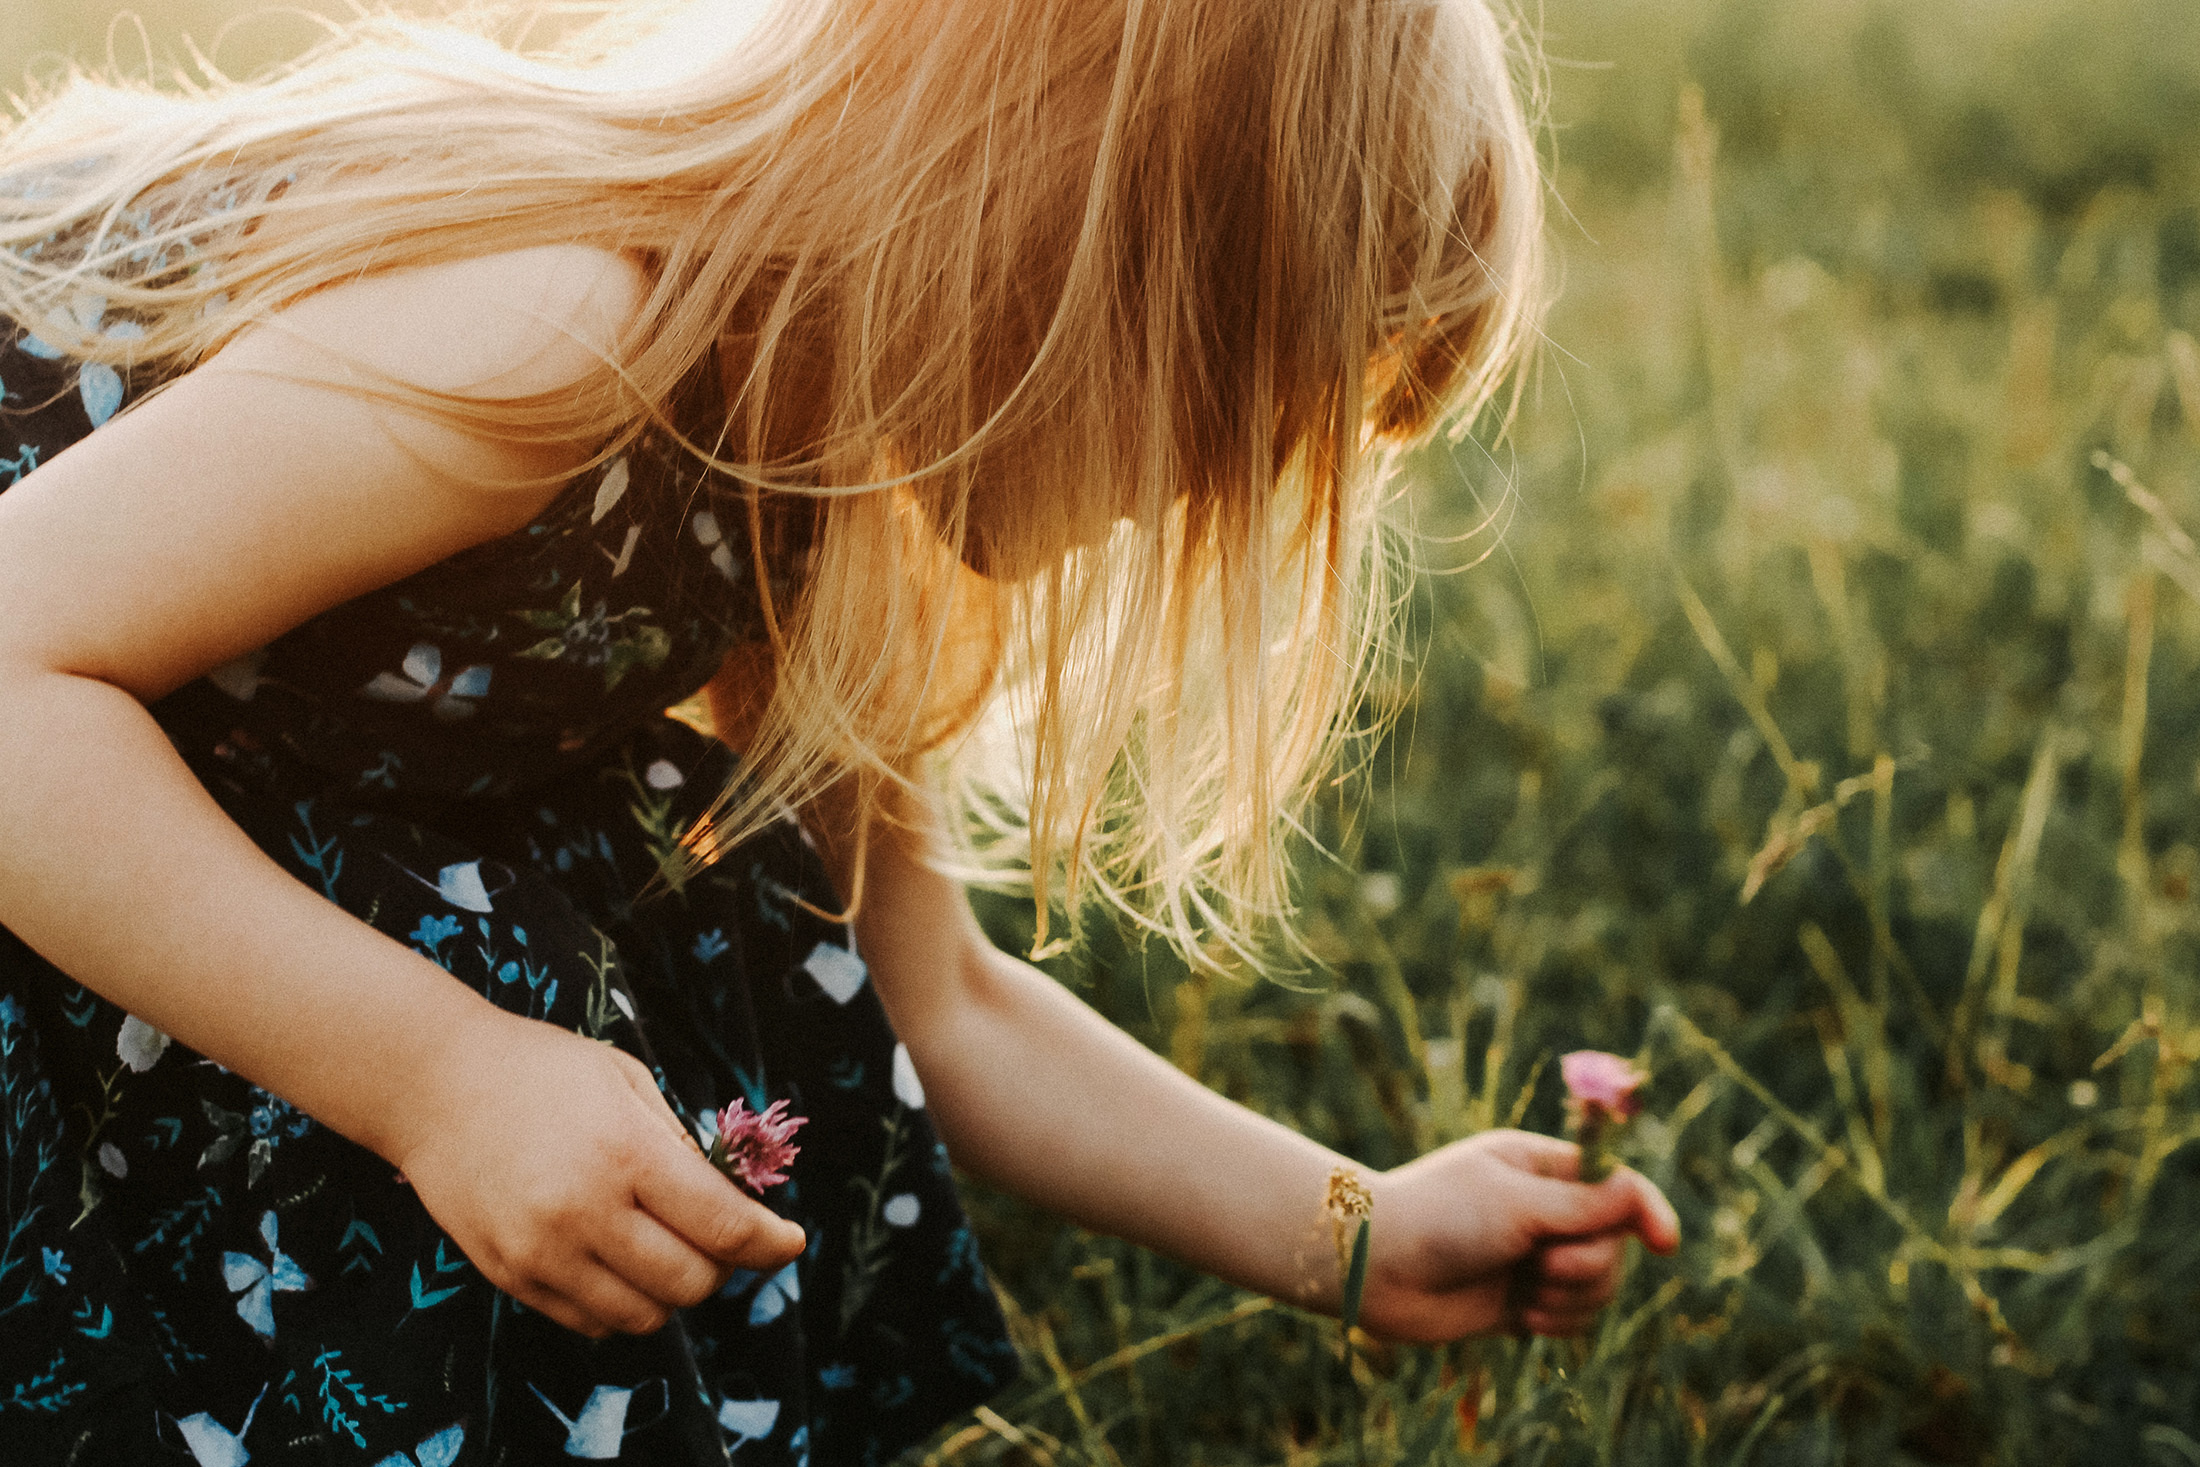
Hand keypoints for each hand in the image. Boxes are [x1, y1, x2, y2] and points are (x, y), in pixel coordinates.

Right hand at [385, 1007, 806, 1337]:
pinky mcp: (510, 1276)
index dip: (771, 1244)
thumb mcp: (627, 1080)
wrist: (435, 1084)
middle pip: (691, 1283)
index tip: (791, 1243)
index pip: (724, 1226)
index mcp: (625, 1153)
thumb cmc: (544, 1071)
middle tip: (717, 1236)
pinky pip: (589, 1323)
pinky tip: (616, 1260)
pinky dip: (619, 1304)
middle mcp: (584, 1211)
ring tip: (664, 1247)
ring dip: (670, 1292)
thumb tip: (735, 1202)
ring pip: (642, 1317)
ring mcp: (542, 1252)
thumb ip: (680, 1145)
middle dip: (722, 1267)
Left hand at [1358, 1129, 1678, 1342]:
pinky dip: (1554, 1320)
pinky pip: (1571, 1316)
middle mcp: (1540, 1209)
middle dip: (1589, 1262)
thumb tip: (1643, 1198)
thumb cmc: (1440, 1218)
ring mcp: (1531, 1256)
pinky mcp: (1521, 1300)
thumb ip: (1585, 1204)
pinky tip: (1518, 1316)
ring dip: (1570, 1295)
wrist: (1377, 1268)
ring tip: (1525, 1290)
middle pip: (1612, 1243)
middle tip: (1544, 1263)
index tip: (1665, 1242)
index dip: (1646, 1212)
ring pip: (1597, 1284)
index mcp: (1539, 1166)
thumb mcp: (1519, 1202)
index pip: (1615, 1185)